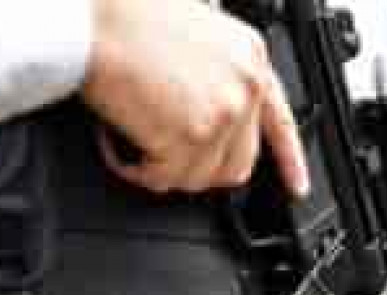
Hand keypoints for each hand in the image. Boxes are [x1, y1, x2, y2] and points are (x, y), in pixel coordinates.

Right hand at [83, 0, 308, 195]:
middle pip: (237, 164)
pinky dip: (133, 168)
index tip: (296, 186)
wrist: (90, 14)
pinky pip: (164, 178)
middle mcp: (245, 87)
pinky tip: (117, 141)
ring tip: (133, 137)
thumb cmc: (125, 15)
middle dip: (198, 168)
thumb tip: (205, 115)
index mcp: (250, 58)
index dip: (289, 160)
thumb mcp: (196, 32)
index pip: (280, 123)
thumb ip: (217, 76)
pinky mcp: (191, 135)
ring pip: (198, 177)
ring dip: (160, 168)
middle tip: (164, 154)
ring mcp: (223, 114)